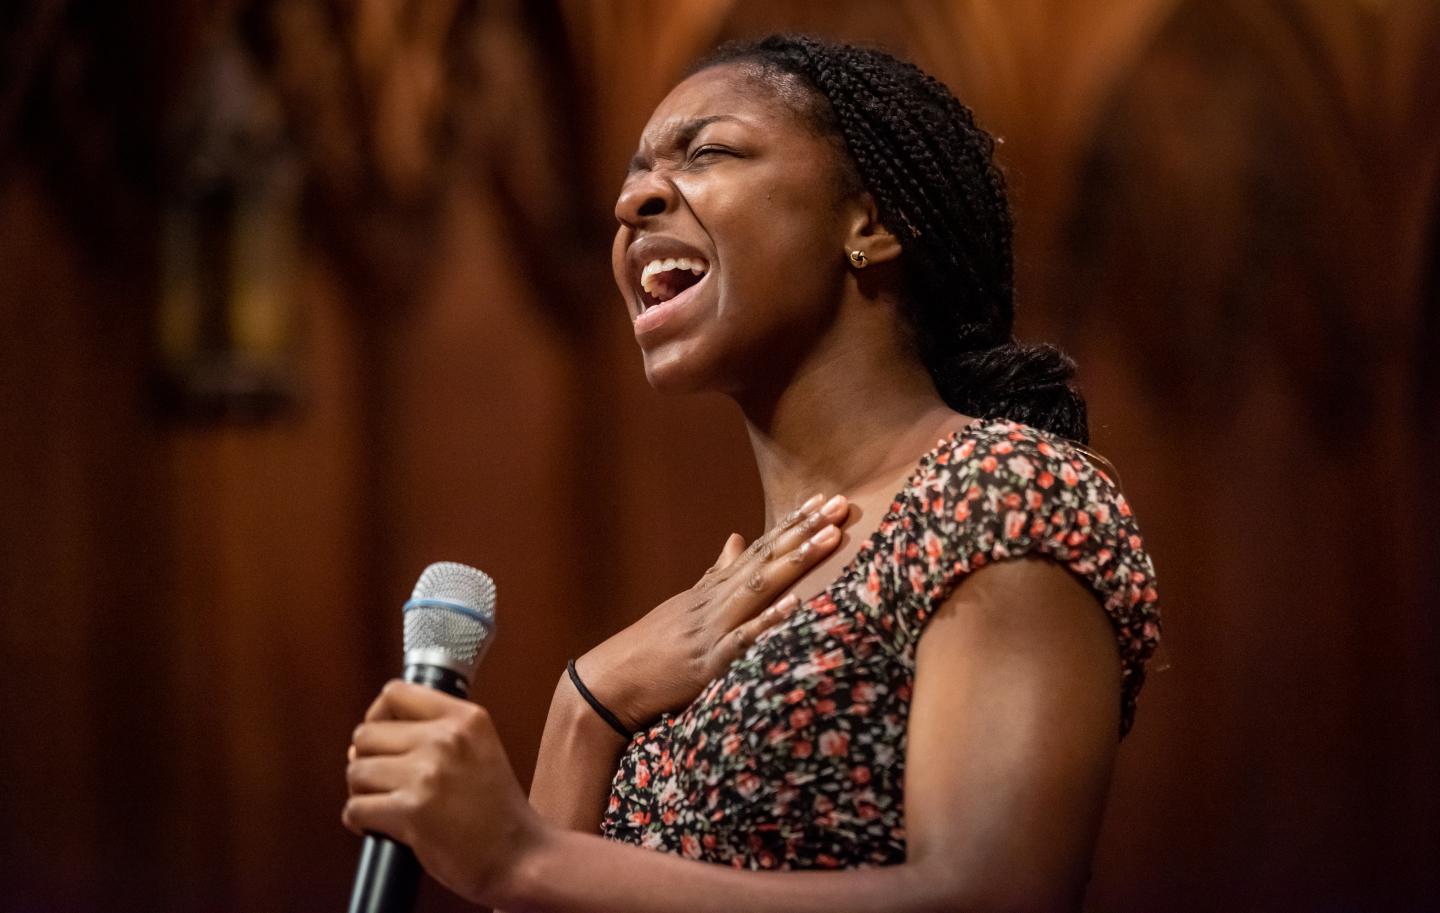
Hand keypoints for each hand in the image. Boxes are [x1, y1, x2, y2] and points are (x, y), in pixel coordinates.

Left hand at [343, 681, 546, 905]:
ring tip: (384, 805)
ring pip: (356, 771)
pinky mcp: (411, 811)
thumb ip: (437, 732)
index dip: (377, 716)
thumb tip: (366, 741)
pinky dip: (360, 822)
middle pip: (366, 734)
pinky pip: (355, 808)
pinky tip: (381, 827)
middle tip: (384, 782)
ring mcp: (427, 774)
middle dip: (367, 760)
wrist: (519, 855)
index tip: (381, 738)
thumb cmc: (498, 811)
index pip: (395, 693)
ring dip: (363, 792)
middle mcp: (445, 739)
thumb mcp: (480, 749)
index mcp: (465, 718)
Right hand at [576, 493, 849, 731]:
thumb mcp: (687, 605)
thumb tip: (738, 538)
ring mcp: (712, 628)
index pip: (759, 548)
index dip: (792, 523)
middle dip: (805, 531)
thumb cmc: (652, 647)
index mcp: (712, 589)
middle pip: (766, 558)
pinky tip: (795, 604)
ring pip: (759, 587)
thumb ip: (716, 574)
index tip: (823, 499)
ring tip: (829, 538)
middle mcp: (715, 601)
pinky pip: (744, 639)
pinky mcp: (708, 662)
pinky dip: (769, 620)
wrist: (610, 683)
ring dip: (796, 562)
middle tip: (840, 505)